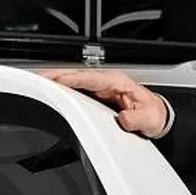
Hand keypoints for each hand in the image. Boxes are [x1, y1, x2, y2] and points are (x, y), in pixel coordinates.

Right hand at [37, 68, 168, 137]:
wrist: (157, 118)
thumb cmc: (153, 114)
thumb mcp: (148, 118)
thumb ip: (135, 119)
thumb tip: (122, 119)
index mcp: (118, 82)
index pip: (91, 78)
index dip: (73, 78)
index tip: (58, 80)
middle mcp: (108, 81)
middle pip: (78, 76)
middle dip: (57, 75)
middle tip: (38, 77)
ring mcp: (101, 87)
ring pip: (75, 81)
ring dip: (57, 81)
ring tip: (38, 82)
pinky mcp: (97, 95)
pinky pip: (77, 89)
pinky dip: (63, 89)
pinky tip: (52, 91)